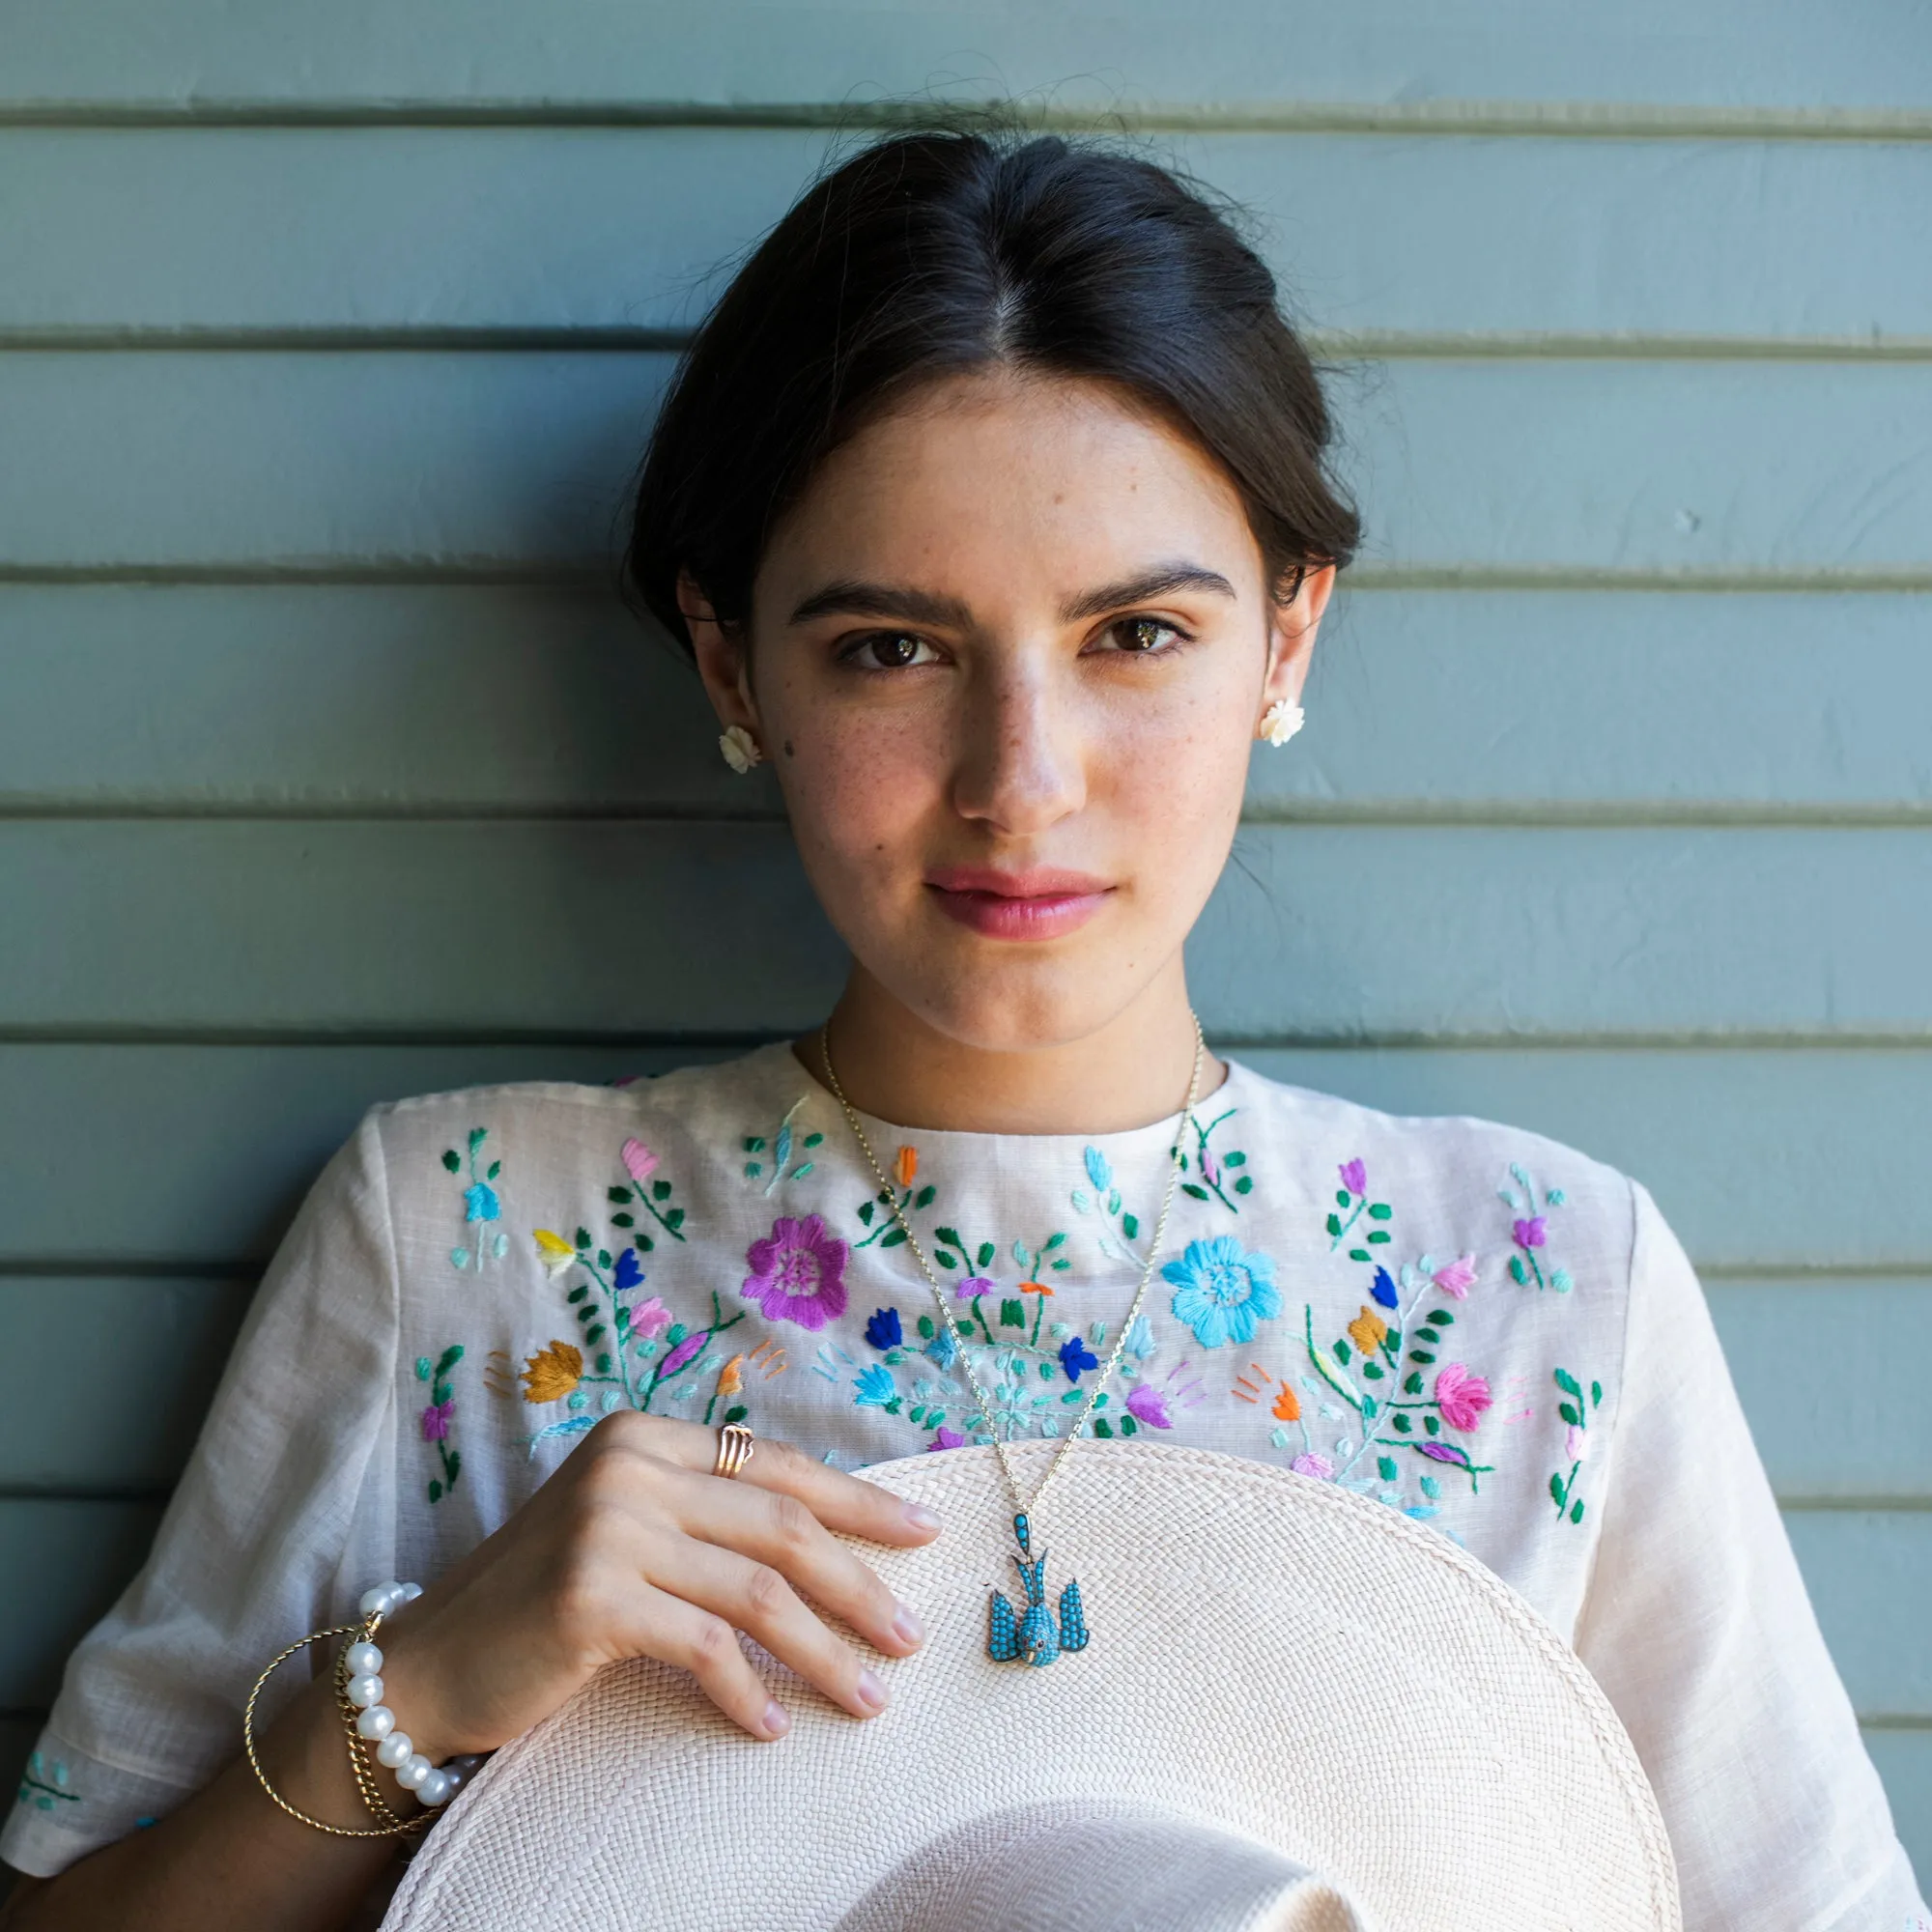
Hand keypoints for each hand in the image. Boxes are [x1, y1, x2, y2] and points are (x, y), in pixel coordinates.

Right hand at [373, 1410, 939, 1752]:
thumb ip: (705, 1515)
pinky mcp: (592, 1599)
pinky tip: (770, 1727)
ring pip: (758, 1593)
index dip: (858, 1502)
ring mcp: (609, 1529)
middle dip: (859, 1583)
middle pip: (782, 1525)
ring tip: (869, 1697)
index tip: (923, 1533)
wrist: (429, 1663)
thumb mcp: (627, 1529)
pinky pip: (703, 1648)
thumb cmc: (543, 1602)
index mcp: (648, 1437)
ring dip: (823, 1652)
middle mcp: (631, 1468)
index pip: (779, 1466)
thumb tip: (829, 1538)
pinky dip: (746, 1692)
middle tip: (910, 1636)